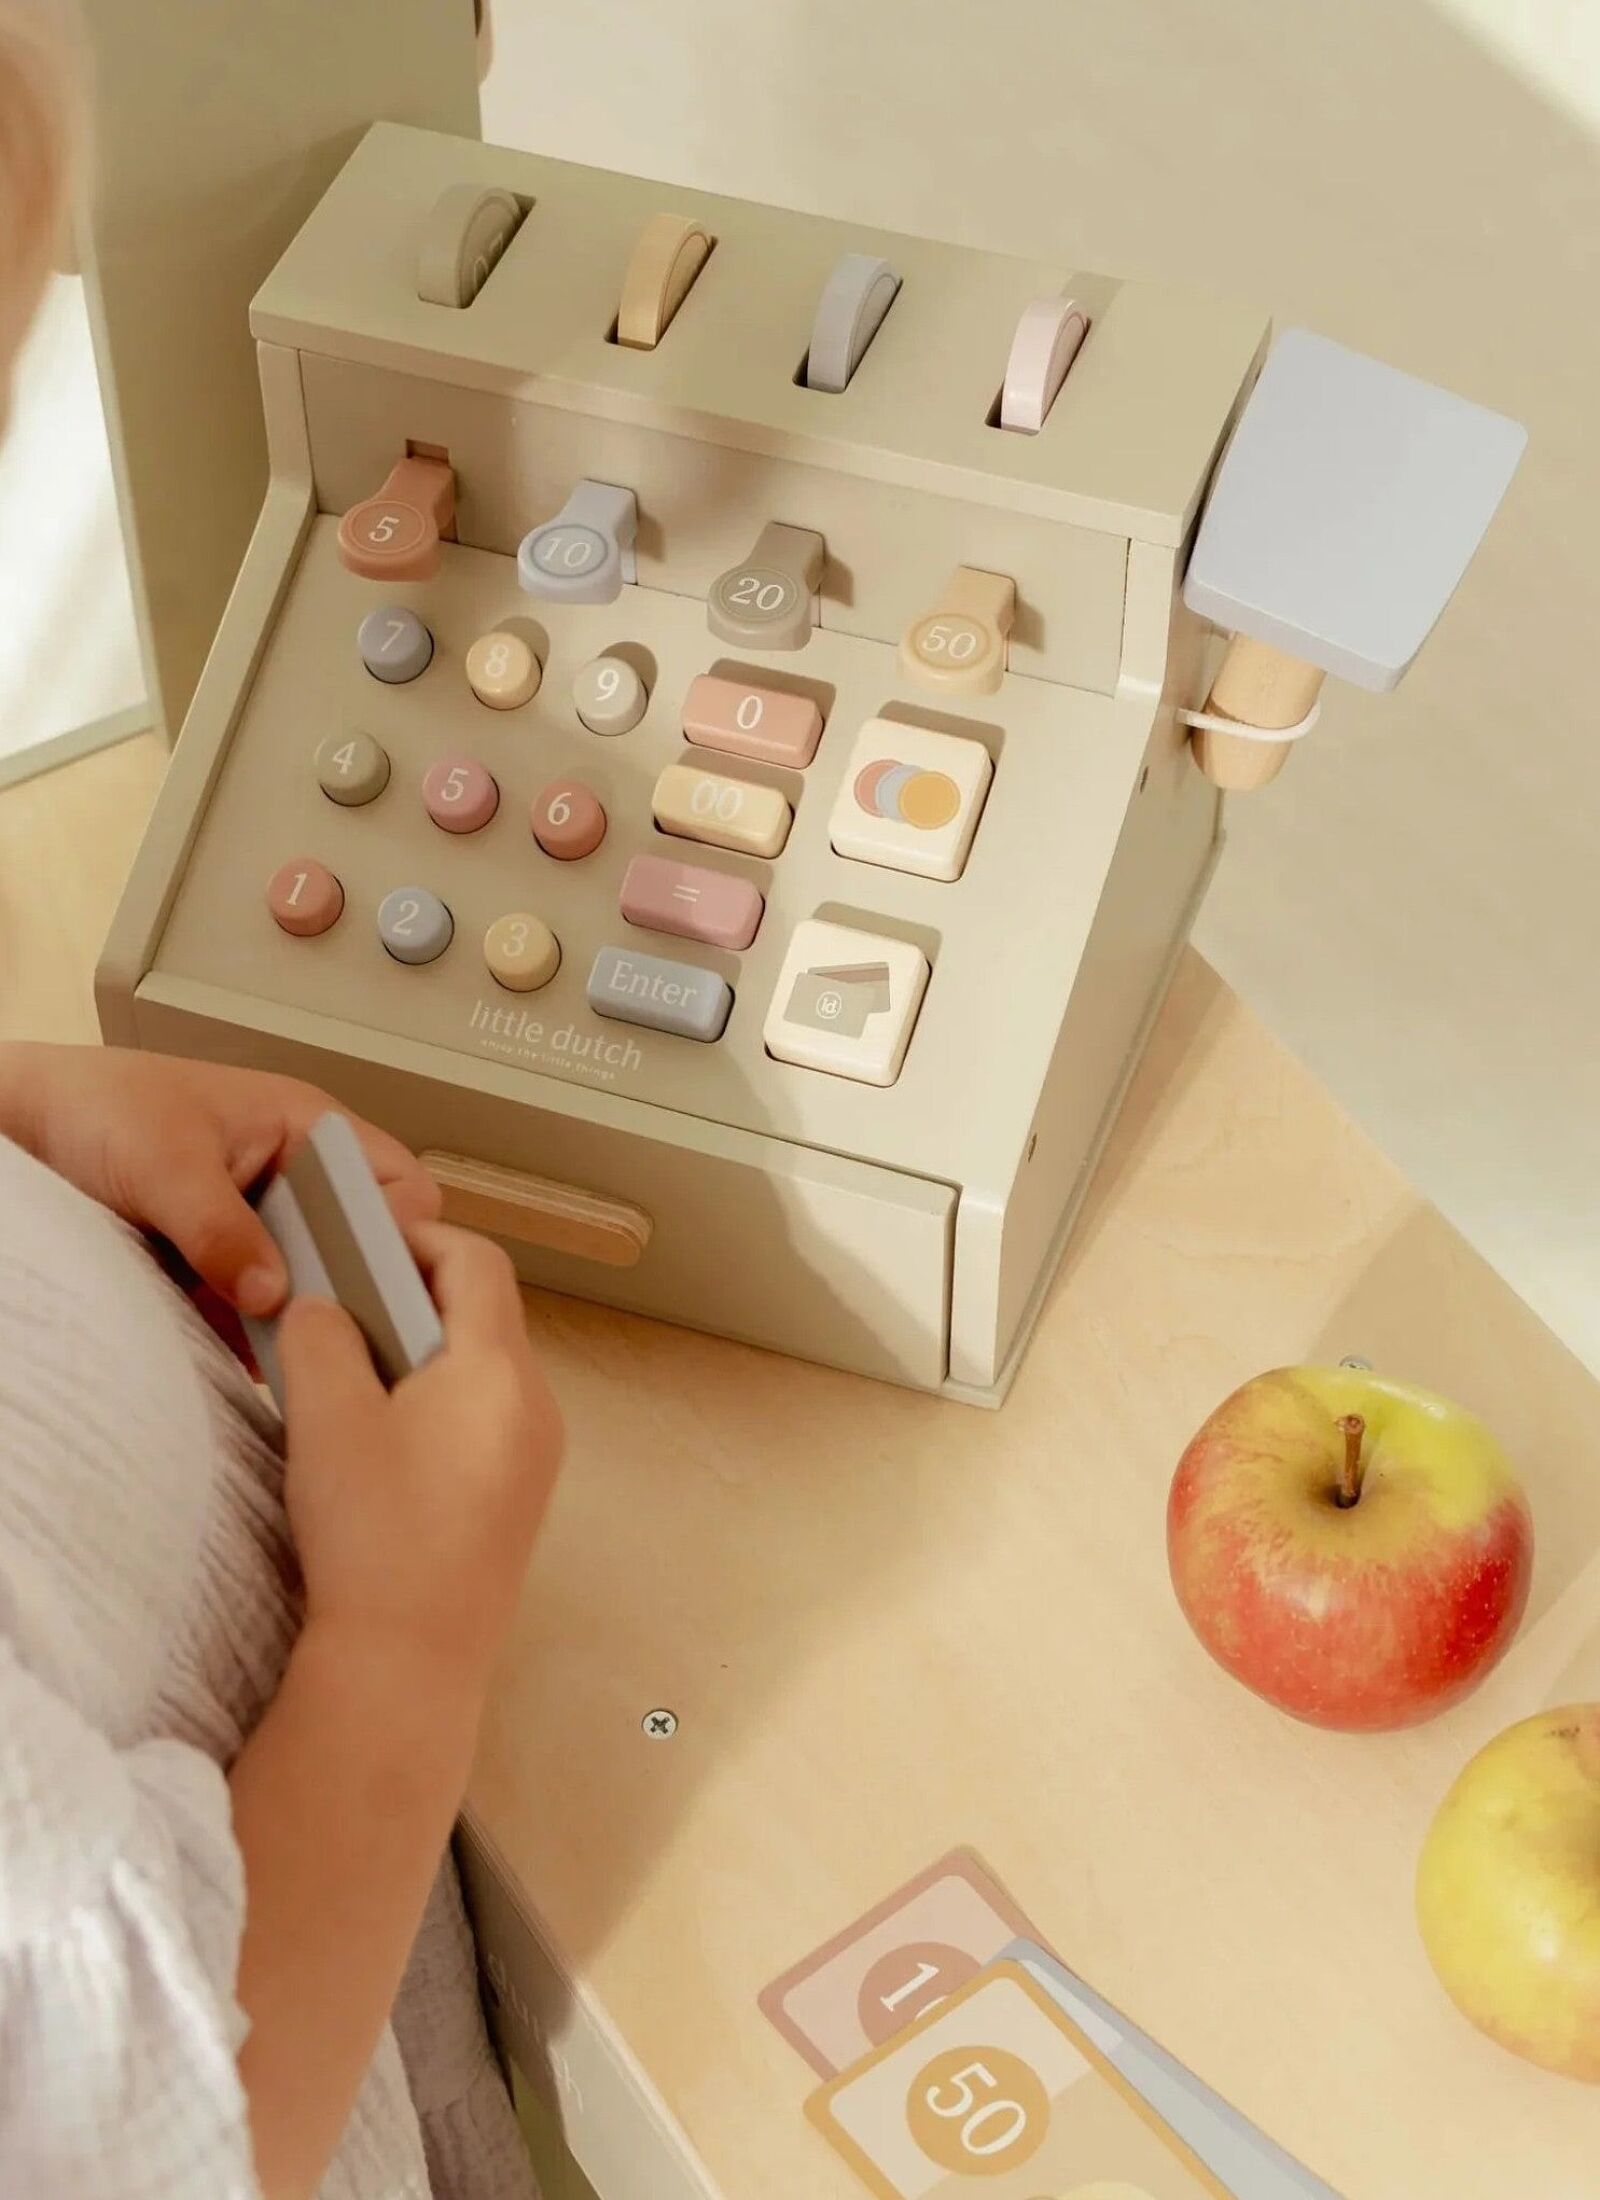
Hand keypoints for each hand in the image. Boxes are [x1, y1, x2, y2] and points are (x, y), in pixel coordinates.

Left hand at [0, 1043, 440, 1314]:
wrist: (22, 1130)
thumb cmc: (97, 1107)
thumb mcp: (165, 1163)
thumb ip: (221, 1227)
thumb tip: (271, 1291)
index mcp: (306, 1128)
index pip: (399, 1186)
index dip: (399, 1234)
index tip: (374, 1283)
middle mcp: (295, 1181)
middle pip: (363, 1247)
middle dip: (352, 1290)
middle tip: (336, 1330)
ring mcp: (260, 1229)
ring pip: (315, 1287)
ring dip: (305, 1321)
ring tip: (296, 1354)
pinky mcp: (224, 1271)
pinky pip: (265, 1314)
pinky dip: (262, 1341)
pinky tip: (256, 1362)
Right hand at [277, 1224, 562, 1690]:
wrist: (408, 1666)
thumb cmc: (373, 1536)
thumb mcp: (327, 1417)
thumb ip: (321, 1338)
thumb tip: (323, 1304)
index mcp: (500, 1371)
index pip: (476, 1262)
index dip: (418, 1238)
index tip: (360, 1243)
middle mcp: (536, 1408)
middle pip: (484, 1315)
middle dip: (412, 1296)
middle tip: (343, 1303)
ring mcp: (535, 1460)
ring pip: (482, 1370)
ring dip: (421, 1353)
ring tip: (349, 1371)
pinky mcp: (518, 1502)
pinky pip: (484, 1421)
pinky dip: (436, 1403)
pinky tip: (379, 1437)